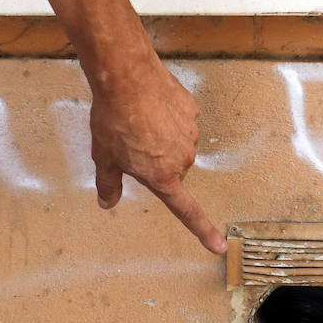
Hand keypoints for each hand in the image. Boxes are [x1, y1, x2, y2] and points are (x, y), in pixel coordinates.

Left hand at [89, 58, 226, 253]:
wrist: (127, 77)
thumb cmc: (113, 120)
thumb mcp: (103, 157)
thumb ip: (108, 184)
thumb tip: (107, 203)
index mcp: (162, 176)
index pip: (186, 211)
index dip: (203, 231)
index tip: (219, 245)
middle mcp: (182, 159)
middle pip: (172, 168)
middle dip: (156, 160)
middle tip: (132, 142)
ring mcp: (190, 133)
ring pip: (178, 143)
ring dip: (162, 137)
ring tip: (139, 119)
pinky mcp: (192, 111)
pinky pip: (182, 120)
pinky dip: (169, 117)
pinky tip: (152, 105)